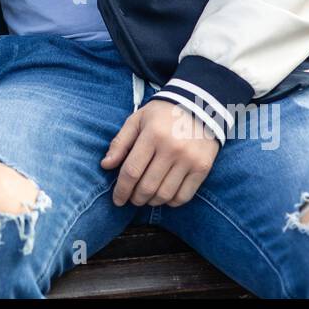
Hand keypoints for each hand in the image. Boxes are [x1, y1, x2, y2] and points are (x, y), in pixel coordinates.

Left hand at [101, 99, 220, 206]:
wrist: (199, 106)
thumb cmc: (162, 114)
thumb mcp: (137, 120)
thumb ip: (120, 142)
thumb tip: (106, 165)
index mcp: (152, 135)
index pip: (131, 171)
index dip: (121, 190)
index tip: (117, 200)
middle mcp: (171, 149)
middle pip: (147, 186)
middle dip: (135, 198)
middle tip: (131, 199)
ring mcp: (189, 160)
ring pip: (165, 194)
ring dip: (151, 202)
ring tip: (146, 198)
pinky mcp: (203, 168)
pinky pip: (184, 196)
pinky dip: (171, 202)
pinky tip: (164, 197)